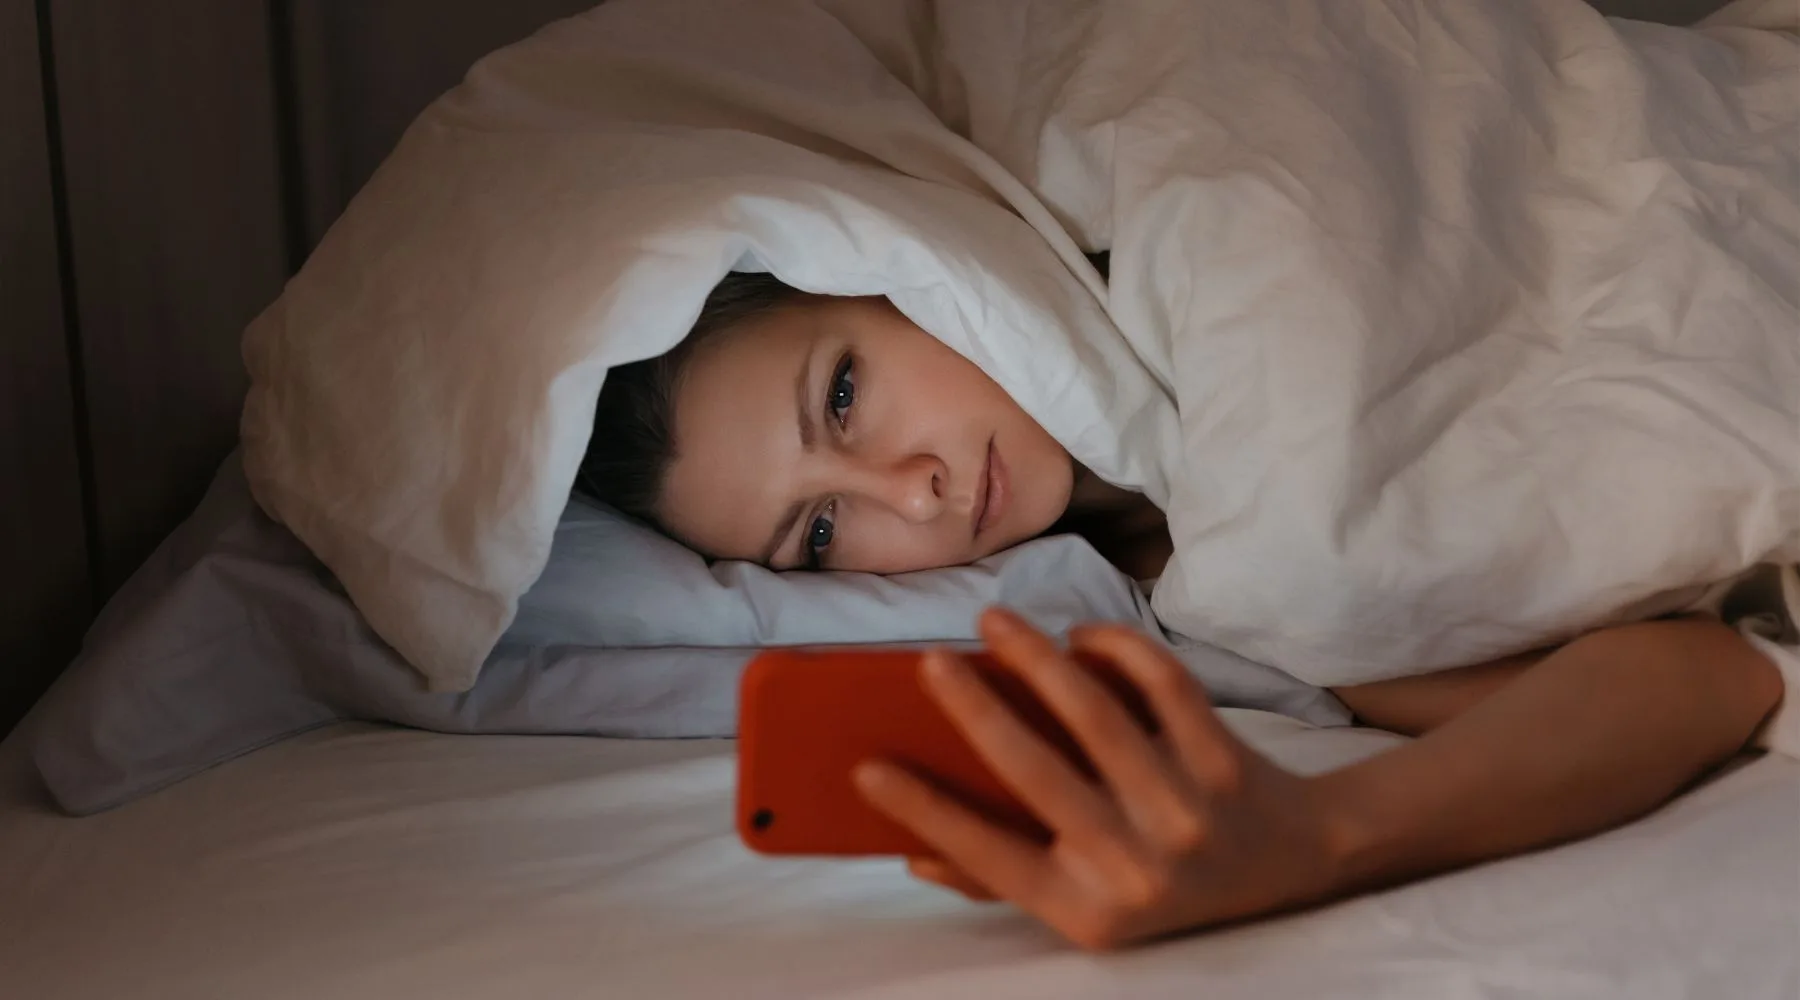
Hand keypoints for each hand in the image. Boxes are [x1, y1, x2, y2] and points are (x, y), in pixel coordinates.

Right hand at [853, 608, 1346, 950]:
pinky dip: (1117, 649)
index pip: (988, 857)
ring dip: (1034, 659)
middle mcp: (1135, 866)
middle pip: (1035, 773)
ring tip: (993, 622)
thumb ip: (1002, 879)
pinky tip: (1080, 634)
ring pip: (1096, 716)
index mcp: (1087, 909)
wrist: (1291, 866)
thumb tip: (912, 851)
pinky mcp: (1223, 760)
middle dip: (973, 709)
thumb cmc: (1163, 881)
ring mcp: (1185, 811)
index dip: (924, 812)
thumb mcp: (1086, 904)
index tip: (867, 767)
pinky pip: (1161, 686)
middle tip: (928, 662)